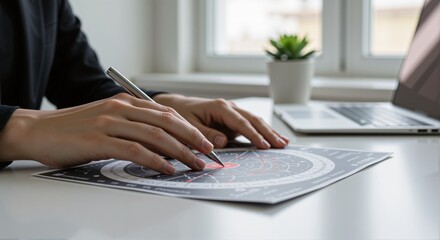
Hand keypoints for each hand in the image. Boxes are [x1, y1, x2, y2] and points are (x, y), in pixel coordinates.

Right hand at [0, 93, 212, 173]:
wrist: (39, 130)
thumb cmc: (76, 129)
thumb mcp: (109, 121)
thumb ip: (133, 128)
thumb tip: (162, 145)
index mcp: (126, 102)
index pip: (166, 113)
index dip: (189, 128)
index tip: (204, 142)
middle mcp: (121, 107)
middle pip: (167, 122)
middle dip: (192, 138)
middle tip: (208, 153)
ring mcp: (110, 121)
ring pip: (155, 135)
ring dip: (179, 151)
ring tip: (194, 164)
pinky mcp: (99, 139)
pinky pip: (134, 149)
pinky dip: (154, 160)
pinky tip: (167, 169)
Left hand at [153, 94, 288, 148]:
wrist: (177, 107)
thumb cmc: (181, 116)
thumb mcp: (188, 126)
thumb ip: (205, 134)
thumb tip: (223, 141)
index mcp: (219, 107)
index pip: (240, 122)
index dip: (253, 134)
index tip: (264, 145)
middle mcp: (229, 107)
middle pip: (253, 120)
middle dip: (268, 133)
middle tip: (281, 145)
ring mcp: (233, 113)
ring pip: (255, 121)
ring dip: (269, 132)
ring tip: (284, 143)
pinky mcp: (234, 119)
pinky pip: (251, 126)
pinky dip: (263, 132)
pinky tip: (273, 139)